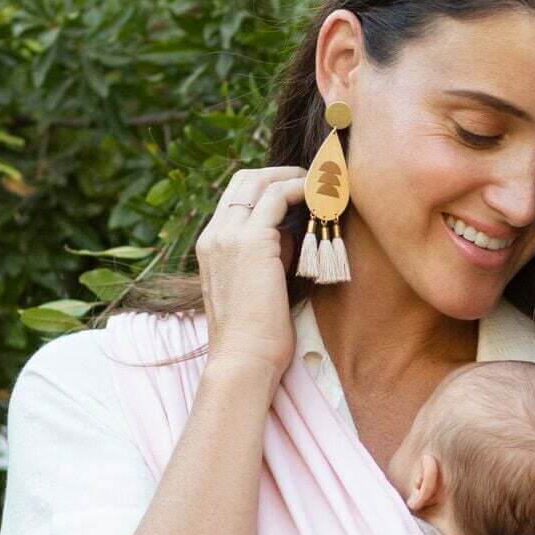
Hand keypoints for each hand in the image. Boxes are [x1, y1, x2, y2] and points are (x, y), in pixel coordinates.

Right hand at [196, 164, 307, 378]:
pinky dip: (302, 190)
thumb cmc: (256, 338)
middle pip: (244, 180)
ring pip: (260, 181)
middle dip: (280, 174)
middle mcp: (215, 235)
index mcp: (211, 247)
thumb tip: (293, 236)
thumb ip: (270, 258)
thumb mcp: (260, 288)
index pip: (236, 199)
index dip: (267, 188)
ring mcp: (229, 235)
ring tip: (323, 185)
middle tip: (313, 180)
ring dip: (294, 178)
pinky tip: (322, 197)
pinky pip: (278, 197)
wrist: (243, 360)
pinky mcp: (252, 241)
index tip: (297, 193)